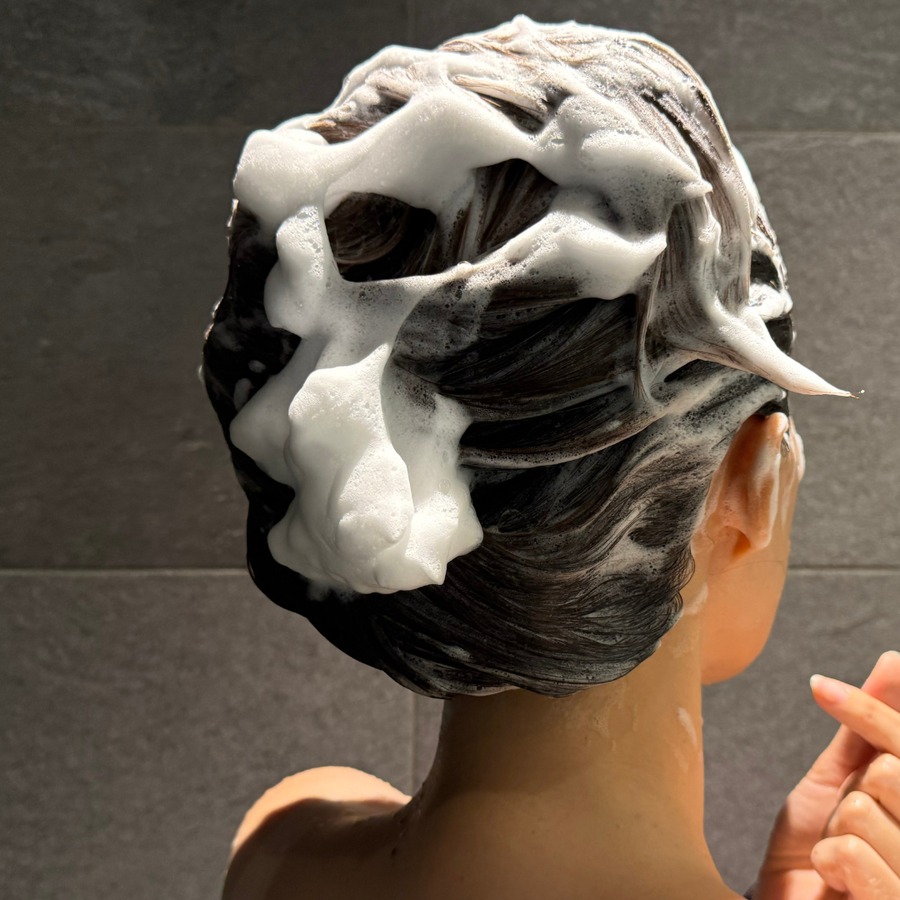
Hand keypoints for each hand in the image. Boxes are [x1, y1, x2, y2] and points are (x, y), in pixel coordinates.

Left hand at [755, 651, 899, 899]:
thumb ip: (869, 729)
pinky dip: (830, 862)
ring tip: (843, 861)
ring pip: (862, 811)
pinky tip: (839, 885)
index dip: (868, 710)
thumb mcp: (839, 778)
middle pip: (889, 772)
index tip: (818, 686)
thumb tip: (894, 660)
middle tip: (847, 825)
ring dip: (834, 832)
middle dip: (850, 792)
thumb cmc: (819, 841)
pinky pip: (853, 853)